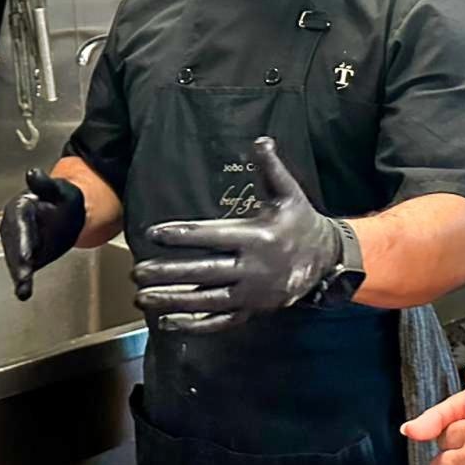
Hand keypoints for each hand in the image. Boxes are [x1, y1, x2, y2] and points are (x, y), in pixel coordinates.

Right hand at [0, 170, 85, 300]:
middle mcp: (13, 225)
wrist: (65, 212)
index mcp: (20, 207)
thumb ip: (45, 184)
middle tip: (23, 276)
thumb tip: (33, 173)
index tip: (26, 254)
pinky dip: (22, 280)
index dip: (21, 240)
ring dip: (18, 274)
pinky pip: (21, 267)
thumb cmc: (61, 199)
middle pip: (14, 244)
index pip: (19, 223)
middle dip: (18, 261)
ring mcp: (16, 241)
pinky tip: (23, 292)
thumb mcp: (59, 189)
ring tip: (23, 289)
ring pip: (15, 258)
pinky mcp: (23, 254)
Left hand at [134, 136, 341, 334]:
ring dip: (172, 300)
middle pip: (203, 272)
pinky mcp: (252, 310)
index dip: (182, 235)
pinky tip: (166, 321)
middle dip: (167, 272)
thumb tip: (260, 139)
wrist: (327, 260)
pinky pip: (219, 321)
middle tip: (137, 271)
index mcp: (258, 238)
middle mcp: (253, 268)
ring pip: (206, 300)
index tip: (154, 234)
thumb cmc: (302, 222)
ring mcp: (252, 294)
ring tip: (142, 297)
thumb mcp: (289, 194)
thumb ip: (271, 169)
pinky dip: (193, 324)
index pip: (212, 237)